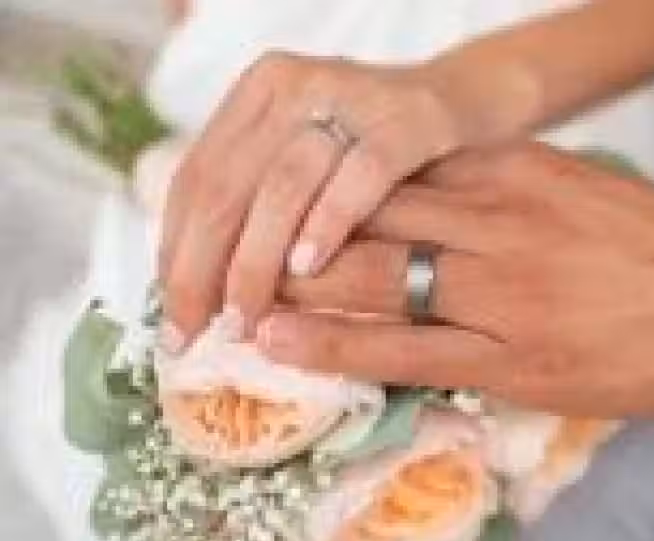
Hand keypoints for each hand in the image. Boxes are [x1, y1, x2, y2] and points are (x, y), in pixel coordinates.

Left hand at [160, 53, 469, 351]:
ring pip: (282, 185)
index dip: (176, 252)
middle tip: (203, 332)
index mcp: (261, 93)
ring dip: (256, 259)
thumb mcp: (310, 159)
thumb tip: (197, 290)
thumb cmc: (380, 149)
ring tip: (247, 315)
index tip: (175, 317)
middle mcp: (296, 85)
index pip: (196, 179)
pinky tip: (310, 268)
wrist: (469, 101)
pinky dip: (328, 224)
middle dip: (204, 268)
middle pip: (227, 185)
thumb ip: (259, 202)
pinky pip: (360, 176)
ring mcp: (354, 98)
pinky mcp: (410, 120)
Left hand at [258, 143, 653, 418]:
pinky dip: (333, 343)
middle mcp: (500, 219)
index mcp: (520, 169)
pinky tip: (280, 338)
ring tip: (235, 291)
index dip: (333, 187)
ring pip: (372, 276)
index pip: (399, 169)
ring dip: (296, 282)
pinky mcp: (514, 356)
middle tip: (237, 245)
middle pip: (368, 213)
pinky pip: (404, 349)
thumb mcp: (590, 190)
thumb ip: (518, 190)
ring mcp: (503, 289)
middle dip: (296, 230)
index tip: (290, 198)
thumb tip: (454, 200)